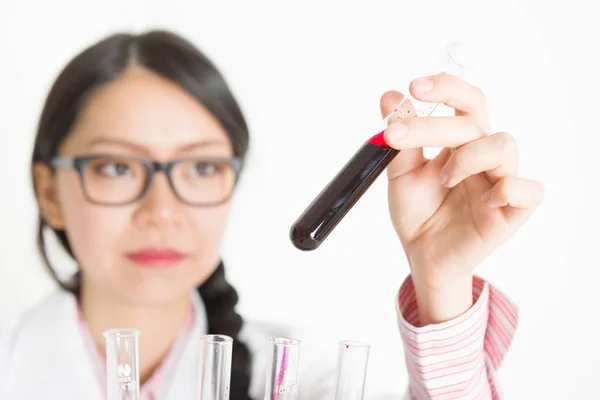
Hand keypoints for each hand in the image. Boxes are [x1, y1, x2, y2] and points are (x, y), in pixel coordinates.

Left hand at [381, 74, 543, 324]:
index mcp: (460, 142)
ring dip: (467, 156)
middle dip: (434, 125)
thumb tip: (390, 97)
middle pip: (475, 121)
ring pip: (503, 145)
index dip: (446, 88)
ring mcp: (501, 181)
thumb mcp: (400, 174)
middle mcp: (483, 155)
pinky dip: (507, 188)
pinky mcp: (513, 211)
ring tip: (444, 179)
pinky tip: (484, 198)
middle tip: (398, 136)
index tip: (415, 87)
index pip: (464, 102)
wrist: (422, 255)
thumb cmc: (417, 212)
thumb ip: (400, 138)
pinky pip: (528, 190)